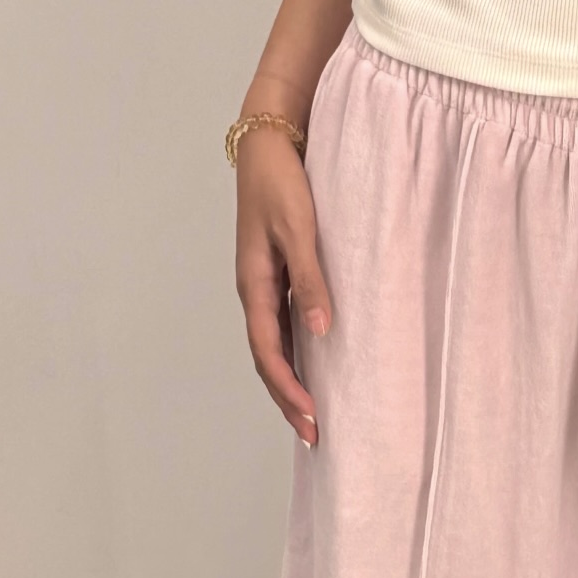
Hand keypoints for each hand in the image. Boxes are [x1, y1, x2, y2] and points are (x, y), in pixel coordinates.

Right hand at [234, 126, 331, 448]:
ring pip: (274, 345)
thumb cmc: (282, 183)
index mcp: (255, 284)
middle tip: (313, 434)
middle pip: (268, 357)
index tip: (310, 416)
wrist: (269, 144)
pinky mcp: (277, 272)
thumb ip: (311, 278)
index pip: (268, 351)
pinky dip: (295, 353)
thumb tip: (322, 330)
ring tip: (312, 413)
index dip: (288, 387)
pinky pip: (283, 324)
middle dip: (288, 397)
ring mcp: (265, 282)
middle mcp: (256, 289)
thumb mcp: (299, 229)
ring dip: (291, 379)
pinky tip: (314, 365)